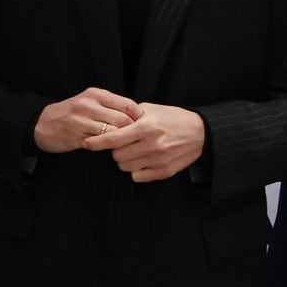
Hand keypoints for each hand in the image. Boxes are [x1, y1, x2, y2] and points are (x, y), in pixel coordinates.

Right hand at [37, 88, 139, 154]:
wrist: (43, 124)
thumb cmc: (71, 113)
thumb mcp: (89, 101)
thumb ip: (110, 105)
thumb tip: (136, 114)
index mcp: (95, 94)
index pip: (127, 104)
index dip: (138, 117)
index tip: (143, 125)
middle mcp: (89, 105)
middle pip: (123, 119)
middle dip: (132, 131)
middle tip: (136, 138)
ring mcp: (82, 121)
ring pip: (112, 132)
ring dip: (120, 140)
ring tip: (124, 145)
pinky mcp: (77, 136)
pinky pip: (100, 143)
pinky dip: (107, 147)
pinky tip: (108, 148)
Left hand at [89, 101, 206, 182]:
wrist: (200, 133)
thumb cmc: (174, 118)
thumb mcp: (152, 109)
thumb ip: (131, 115)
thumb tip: (109, 120)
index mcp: (146, 127)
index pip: (113, 138)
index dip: (96, 142)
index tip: (86, 143)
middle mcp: (151, 144)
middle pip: (117, 155)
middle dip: (115, 150)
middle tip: (123, 144)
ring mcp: (158, 160)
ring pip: (125, 167)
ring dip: (125, 160)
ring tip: (133, 151)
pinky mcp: (164, 171)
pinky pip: (137, 177)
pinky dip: (136, 170)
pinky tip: (142, 160)